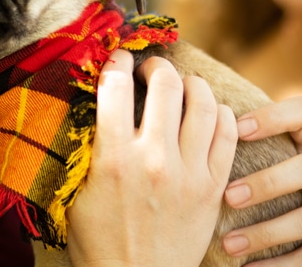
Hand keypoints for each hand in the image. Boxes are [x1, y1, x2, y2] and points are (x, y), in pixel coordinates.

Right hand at [66, 51, 237, 265]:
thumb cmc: (98, 241)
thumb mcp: (74, 194)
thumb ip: (83, 148)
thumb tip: (91, 105)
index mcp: (113, 159)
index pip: (116, 87)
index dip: (117, 62)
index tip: (117, 60)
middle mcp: (154, 159)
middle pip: (165, 84)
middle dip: (155, 66)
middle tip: (149, 70)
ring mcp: (190, 173)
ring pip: (202, 101)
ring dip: (190, 83)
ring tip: (180, 86)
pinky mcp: (213, 187)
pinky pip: (226, 132)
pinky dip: (218, 112)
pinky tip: (206, 112)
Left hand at [221, 96, 301, 265]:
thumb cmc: (294, 175)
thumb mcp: (287, 151)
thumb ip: (255, 137)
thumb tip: (196, 120)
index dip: (274, 117)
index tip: (236, 127)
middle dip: (267, 183)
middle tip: (227, 196)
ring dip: (267, 232)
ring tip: (229, 243)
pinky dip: (281, 265)